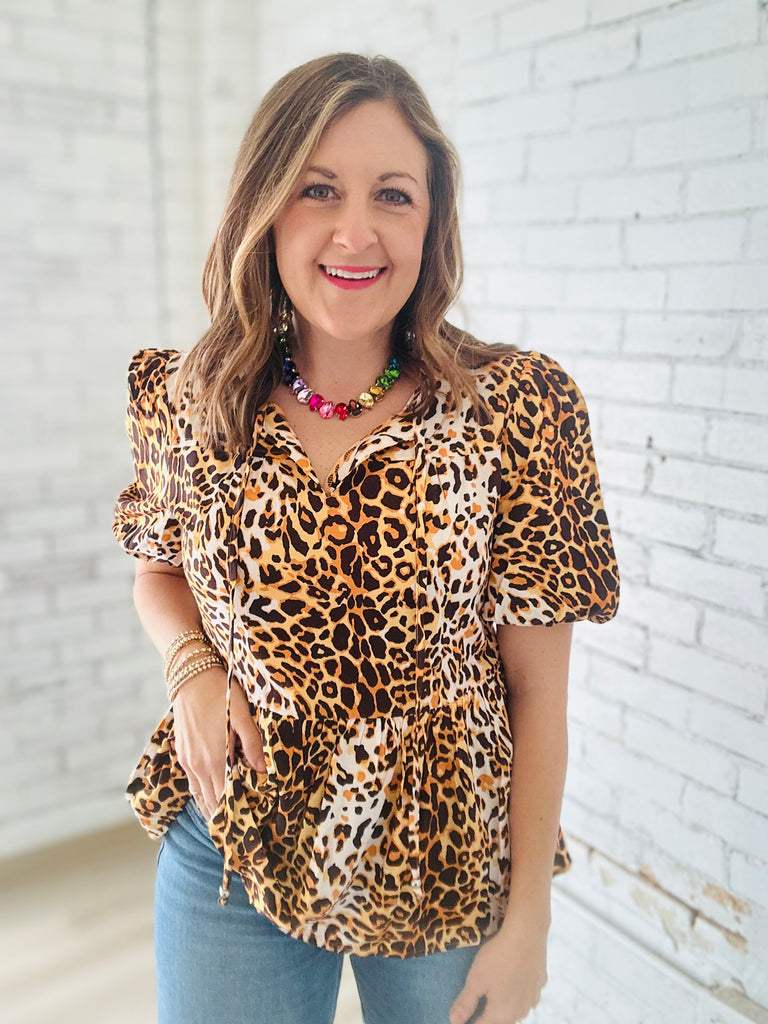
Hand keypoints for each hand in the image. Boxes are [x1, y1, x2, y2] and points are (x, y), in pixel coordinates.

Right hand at [173, 667, 265, 819]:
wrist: (190, 676)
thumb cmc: (221, 693)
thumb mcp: (242, 715)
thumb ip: (252, 744)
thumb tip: (262, 771)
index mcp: (214, 759)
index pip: (222, 799)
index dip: (233, 816)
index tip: (244, 830)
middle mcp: (197, 765)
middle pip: (209, 803)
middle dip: (223, 817)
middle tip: (238, 832)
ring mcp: (187, 760)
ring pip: (199, 794)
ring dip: (211, 806)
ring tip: (226, 819)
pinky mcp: (182, 752)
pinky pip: (192, 781)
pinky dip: (202, 792)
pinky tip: (212, 793)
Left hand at [449, 909, 549, 1023]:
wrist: (527, 934)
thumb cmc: (497, 957)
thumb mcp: (475, 979)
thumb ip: (465, 1003)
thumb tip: (454, 1021)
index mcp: (501, 1014)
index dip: (471, 1022)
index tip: (464, 1019)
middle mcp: (519, 1012)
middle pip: (501, 1021)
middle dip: (489, 1018)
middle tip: (479, 1008)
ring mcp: (532, 999)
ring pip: (516, 1011)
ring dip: (505, 1008)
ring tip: (496, 998)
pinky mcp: (541, 984)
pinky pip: (527, 996)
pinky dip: (518, 994)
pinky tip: (514, 982)